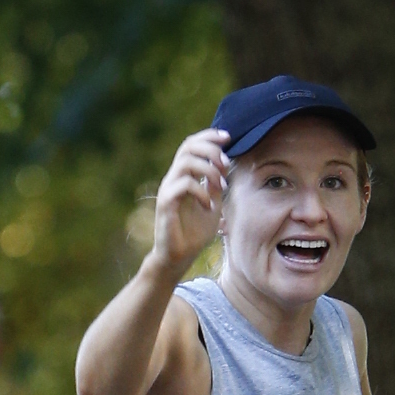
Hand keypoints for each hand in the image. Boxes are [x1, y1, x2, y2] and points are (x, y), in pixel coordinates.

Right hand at [153, 128, 229, 272]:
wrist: (178, 258)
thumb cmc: (194, 233)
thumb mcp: (212, 204)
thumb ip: (215, 185)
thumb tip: (224, 164)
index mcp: (183, 176)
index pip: (191, 145)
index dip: (208, 136)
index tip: (228, 137)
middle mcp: (173, 179)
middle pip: (187, 147)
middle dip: (210, 149)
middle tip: (226, 162)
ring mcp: (168, 190)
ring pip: (185, 163)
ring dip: (208, 169)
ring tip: (222, 185)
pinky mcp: (166, 204)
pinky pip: (183, 185)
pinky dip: (201, 191)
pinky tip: (209, 205)